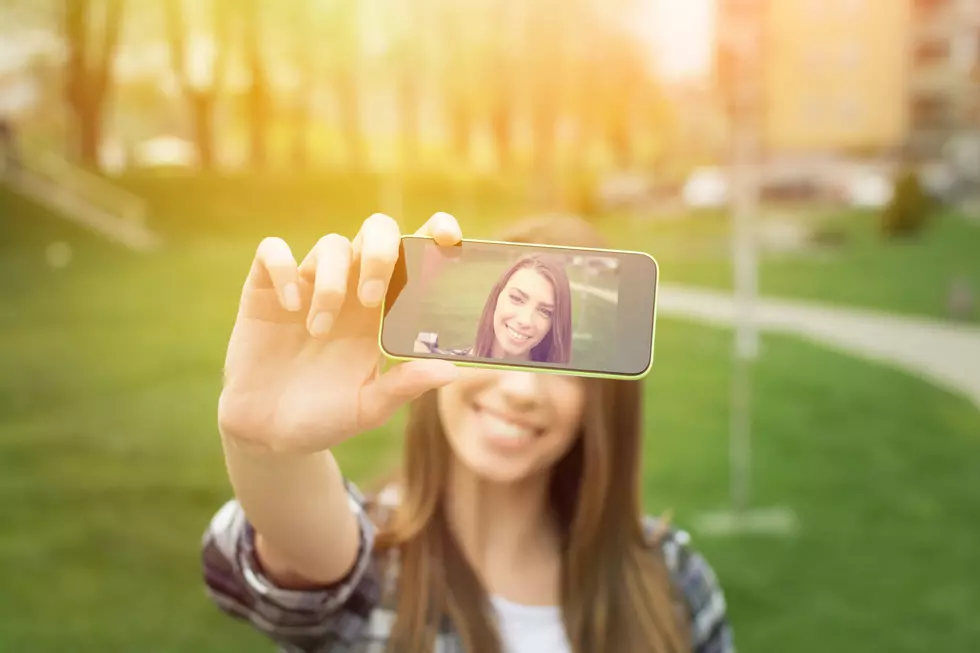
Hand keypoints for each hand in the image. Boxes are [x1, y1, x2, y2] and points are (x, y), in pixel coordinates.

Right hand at [218, 212, 462, 454]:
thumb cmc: (327, 416)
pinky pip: (273, 253)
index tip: (447, 237)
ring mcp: (310, 285)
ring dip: (332, 283)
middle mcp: (352, 288)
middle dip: (381, 252)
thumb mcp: (369, 407)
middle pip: (376, 231)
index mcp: (386, 309)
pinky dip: (284, 270)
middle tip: (372, 299)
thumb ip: (405, 386)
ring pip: (331, 244)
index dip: (434, 232)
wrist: (268, 433)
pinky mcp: (266, 289)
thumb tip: (451, 371)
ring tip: (320, 330)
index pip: (416, 253)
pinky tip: (289, 307)